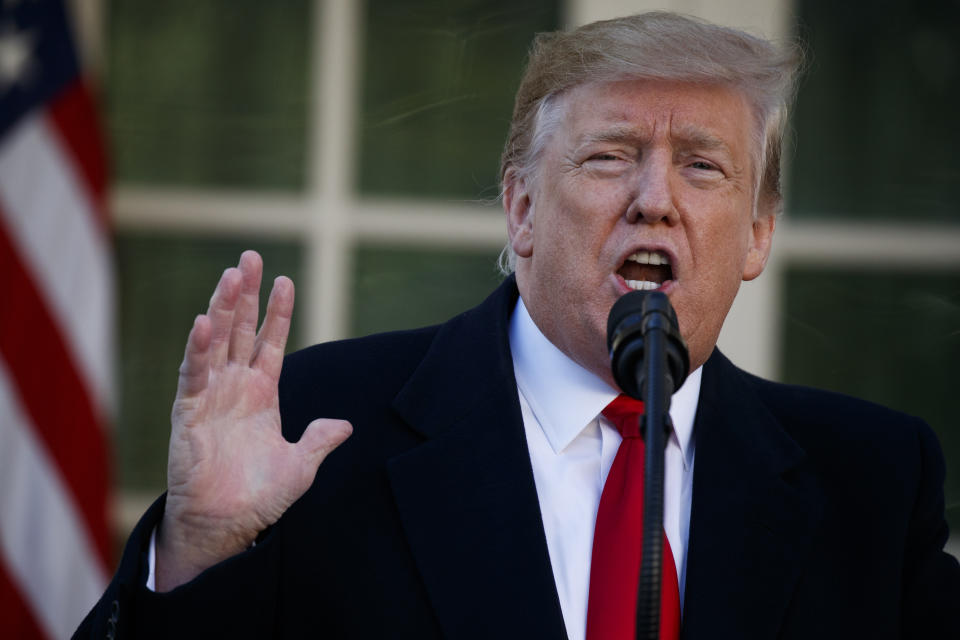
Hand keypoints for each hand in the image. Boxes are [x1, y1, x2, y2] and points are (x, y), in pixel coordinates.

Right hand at [155, 251, 351, 590]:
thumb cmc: (259, 497)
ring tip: (232, 274)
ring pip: (217, 341)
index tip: (286, 280)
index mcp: (262, 393)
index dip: (278, 312)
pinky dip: (198, 348)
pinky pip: (194, 373)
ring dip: (223, 308)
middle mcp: (236, 387)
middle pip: (241, 330)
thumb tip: (345, 424)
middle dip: (246, 294)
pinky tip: (205, 321)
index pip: (271, 342)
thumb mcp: (300, 466)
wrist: (226, 525)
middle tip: (250, 257)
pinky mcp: (190, 411)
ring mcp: (212, 395)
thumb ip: (319, 440)